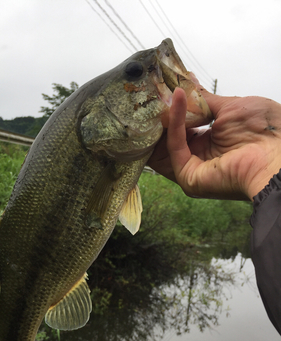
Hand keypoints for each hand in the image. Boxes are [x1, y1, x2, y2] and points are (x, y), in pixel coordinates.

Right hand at [149, 86, 280, 200]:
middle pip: (168, 138)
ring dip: (162, 116)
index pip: (182, 128)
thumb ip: (203, 101)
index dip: (173, 109)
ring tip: (156, 91)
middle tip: (152, 89)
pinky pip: (175, 145)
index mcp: (209, 145)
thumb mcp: (229, 107)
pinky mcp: (187, 176)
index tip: (164, 87)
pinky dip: (174, 120)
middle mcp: (198, 158)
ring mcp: (191, 169)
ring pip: (166, 143)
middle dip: (161, 113)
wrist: (277, 155)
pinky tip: (177, 98)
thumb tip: (186, 85)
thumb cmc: (264, 131)